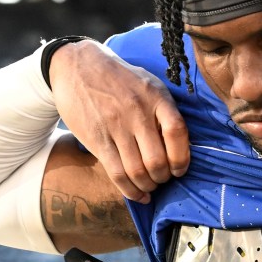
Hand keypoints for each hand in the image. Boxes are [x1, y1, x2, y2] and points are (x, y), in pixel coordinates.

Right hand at [50, 41, 189, 202]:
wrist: (77, 67)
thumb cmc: (119, 79)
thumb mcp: (148, 83)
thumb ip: (165, 109)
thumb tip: (184, 143)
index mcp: (156, 97)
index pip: (177, 133)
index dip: (182, 158)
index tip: (180, 169)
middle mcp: (137, 112)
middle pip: (157, 160)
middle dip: (163, 178)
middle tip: (162, 179)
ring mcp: (116, 126)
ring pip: (137, 171)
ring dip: (147, 186)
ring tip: (149, 186)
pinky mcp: (97, 139)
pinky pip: (117, 173)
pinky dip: (130, 191)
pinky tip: (137, 194)